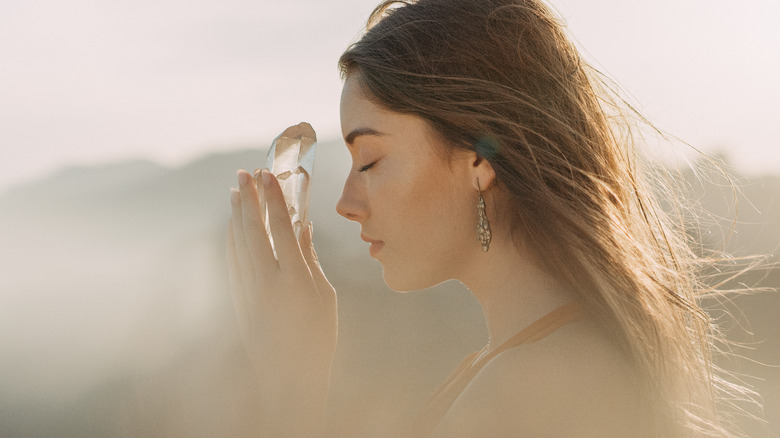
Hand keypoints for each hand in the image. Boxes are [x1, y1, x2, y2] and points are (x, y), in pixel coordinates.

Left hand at [227, 168, 336, 435]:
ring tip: (235, 191)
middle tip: (244, 172)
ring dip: (236, 214)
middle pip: (253, 230)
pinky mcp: (237, 301)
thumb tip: (303, 228)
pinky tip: (232, 225)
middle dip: (248, 198)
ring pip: (237, 243)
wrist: (288, 377)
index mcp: (295, 280)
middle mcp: (267, 283)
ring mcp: (248, 292)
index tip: (268, 174)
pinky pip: (231, 261)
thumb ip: (310, 259)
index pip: (281, 228)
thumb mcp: (324, 296)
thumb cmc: (317, 337)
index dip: (274, 198)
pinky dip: (231, 238)